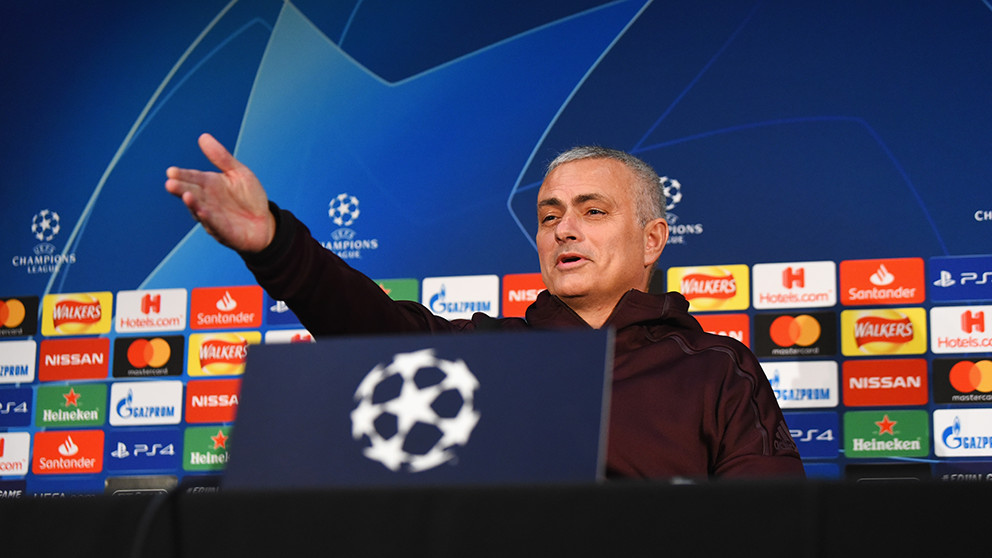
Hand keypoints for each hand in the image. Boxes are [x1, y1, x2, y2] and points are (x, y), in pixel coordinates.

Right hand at [165, 133, 275, 252]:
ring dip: (193, 204)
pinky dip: (209, 219)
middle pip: (192, 194)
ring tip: (186, 196)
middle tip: (170, 183)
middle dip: (181, 190)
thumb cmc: (249, 197)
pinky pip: (216, 225)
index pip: (193, 178)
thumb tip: (203, 136)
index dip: (182, 175)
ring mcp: (214, 218)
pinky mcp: (224, 232)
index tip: (171, 171)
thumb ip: (221, 157)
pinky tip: (203, 212)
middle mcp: (207, 201)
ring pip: (200, 210)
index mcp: (209, 185)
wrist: (265, 223)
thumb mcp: (239, 173)